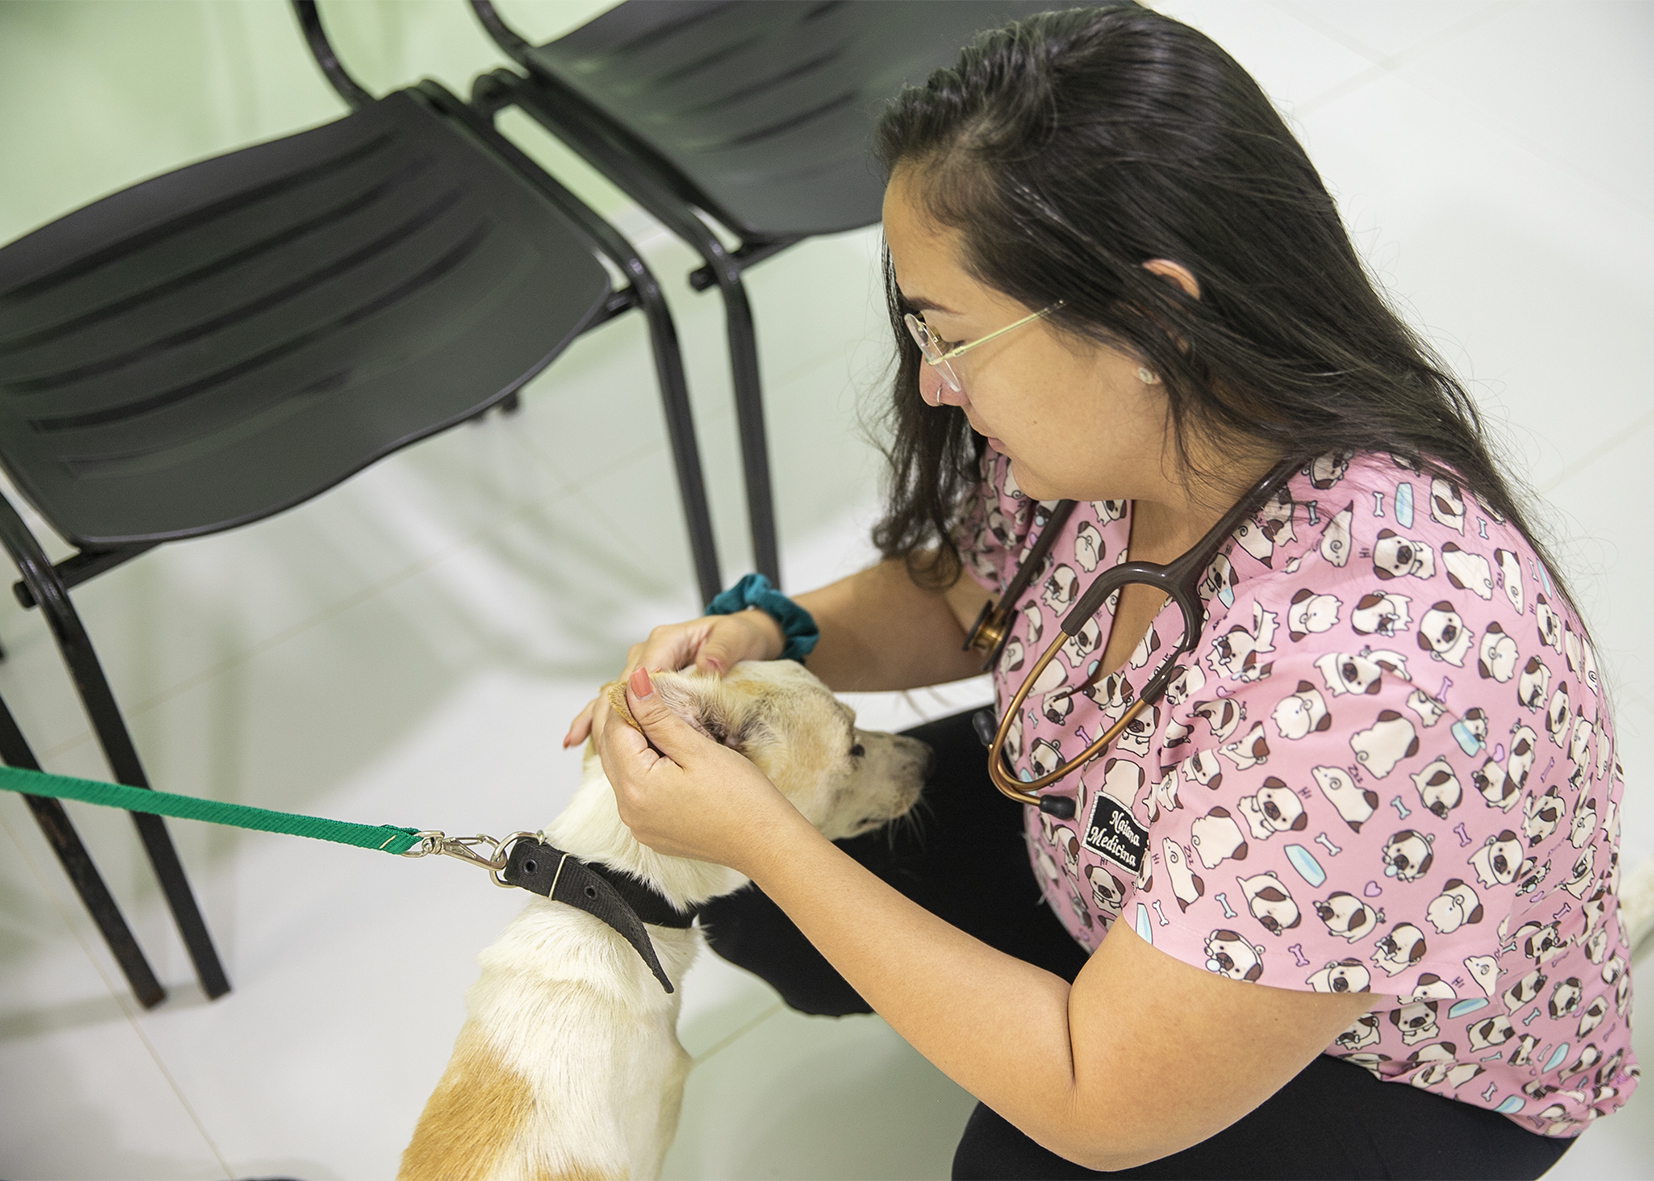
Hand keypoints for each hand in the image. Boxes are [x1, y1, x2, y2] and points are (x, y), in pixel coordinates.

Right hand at [563, 611, 784, 747]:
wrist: (745, 637)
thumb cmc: (741, 636)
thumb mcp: (736, 638)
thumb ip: (721, 652)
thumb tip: (707, 665)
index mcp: (667, 639)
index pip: (644, 671)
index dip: (635, 698)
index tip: (630, 725)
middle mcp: (650, 651)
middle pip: (623, 685)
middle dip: (614, 713)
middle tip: (604, 744)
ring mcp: (645, 666)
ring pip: (614, 693)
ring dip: (596, 716)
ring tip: (574, 740)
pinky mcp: (646, 683)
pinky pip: (619, 701)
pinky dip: (599, 718)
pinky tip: (578, 737)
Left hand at [596, 667, 800, 872]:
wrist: (765, 842)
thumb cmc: (742, 799)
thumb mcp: (697, 748)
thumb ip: (658, 717)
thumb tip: (633, 686)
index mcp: (637, 787)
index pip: (614, 729)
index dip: (625, 699)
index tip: (641, 680)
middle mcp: (630, 810)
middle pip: (610, 751)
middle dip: (623, 718)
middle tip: (646, 693)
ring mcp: (639, 824)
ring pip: (621, 770)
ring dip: (631, 743)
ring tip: (656, 719)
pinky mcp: (650, 831)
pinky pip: (634, 792)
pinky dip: (641, 767)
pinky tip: (661, 753)